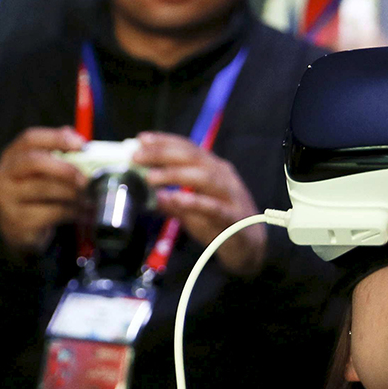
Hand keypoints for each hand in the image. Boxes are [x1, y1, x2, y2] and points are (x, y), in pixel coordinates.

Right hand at [0, 126, 87, 253]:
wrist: (19, 228)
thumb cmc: (36, 191)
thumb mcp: (44, 170)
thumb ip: (59, 152)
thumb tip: (79, 139)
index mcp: (12, 155)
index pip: (30, 139)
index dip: (57, 138)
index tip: (82, 145)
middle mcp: (4, 174)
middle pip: (33, 161)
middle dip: (64, 168)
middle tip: (85, 178)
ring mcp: (7, 198)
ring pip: (44, 189)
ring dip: (72, 193)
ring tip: (88, 197)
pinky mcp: (17, 220)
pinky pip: (50, 213)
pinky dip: (71, 211)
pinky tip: (81, 212)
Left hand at [134, 132, 266, 276]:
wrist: (250, 248)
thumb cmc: (220, 224)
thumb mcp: (191, 211)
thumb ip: (172, 201)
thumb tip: (147, 194)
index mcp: (213, 169)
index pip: (188, 148)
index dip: (165, 141)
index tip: (142, 139)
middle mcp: (222, 176)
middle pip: (192, 157)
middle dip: (162, 154)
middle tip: (137, 157)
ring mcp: (230, 195)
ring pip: (203, 177)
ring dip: (175, 174)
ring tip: (150, 177)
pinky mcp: (234, 218)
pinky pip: (214, 207)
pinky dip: (194, 202)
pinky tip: (176, 198)